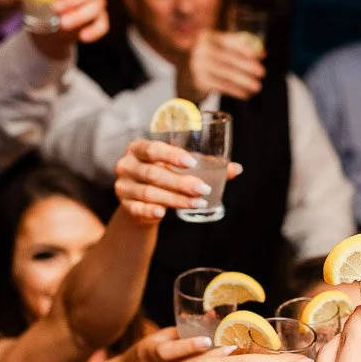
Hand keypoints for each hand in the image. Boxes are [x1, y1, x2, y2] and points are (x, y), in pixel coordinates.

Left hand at [32, 0, 108, 58]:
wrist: (50, 25)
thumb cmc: (42, 3)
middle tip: (55, 9)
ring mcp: (97, 3)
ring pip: (97, 6)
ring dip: (80, 15)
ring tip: (62, 24)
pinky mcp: (100, 20)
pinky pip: (104, 24)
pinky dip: (95, 31)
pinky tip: (82, 37)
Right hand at [114, 139, 242, 222]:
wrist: (142, 201)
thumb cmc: (166, 175)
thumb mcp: (181, 168)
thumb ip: (206, 166)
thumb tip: (237, 169)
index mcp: (139, 148)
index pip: (153, 149)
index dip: (171, 155)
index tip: (192, 163)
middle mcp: (127, 165)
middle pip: (153, 174)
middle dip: (181, 183)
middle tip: (203, 189)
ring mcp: (123, 186)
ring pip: (149, 193)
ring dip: (175, 199)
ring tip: (198, 203)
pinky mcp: (124, 206)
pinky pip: (137, 209)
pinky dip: (150, 211)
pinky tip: (163, 213)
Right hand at [179, 30, 265, 101]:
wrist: (189, 73)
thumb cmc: (212, 57)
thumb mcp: (221, 46)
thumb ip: (240, 47)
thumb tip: (262, 53)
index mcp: (207, 37)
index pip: (228, 41)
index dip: (244, 48)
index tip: (257, 56)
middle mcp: (200, 50)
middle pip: (229, 59)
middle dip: (248, 67)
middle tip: (262, 72)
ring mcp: (198, 67)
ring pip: (227, 75)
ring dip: (244, 82)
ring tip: (257, 87)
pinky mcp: (200, 82)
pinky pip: (222, 87)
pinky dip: (236, 91)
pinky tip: (246, 94)